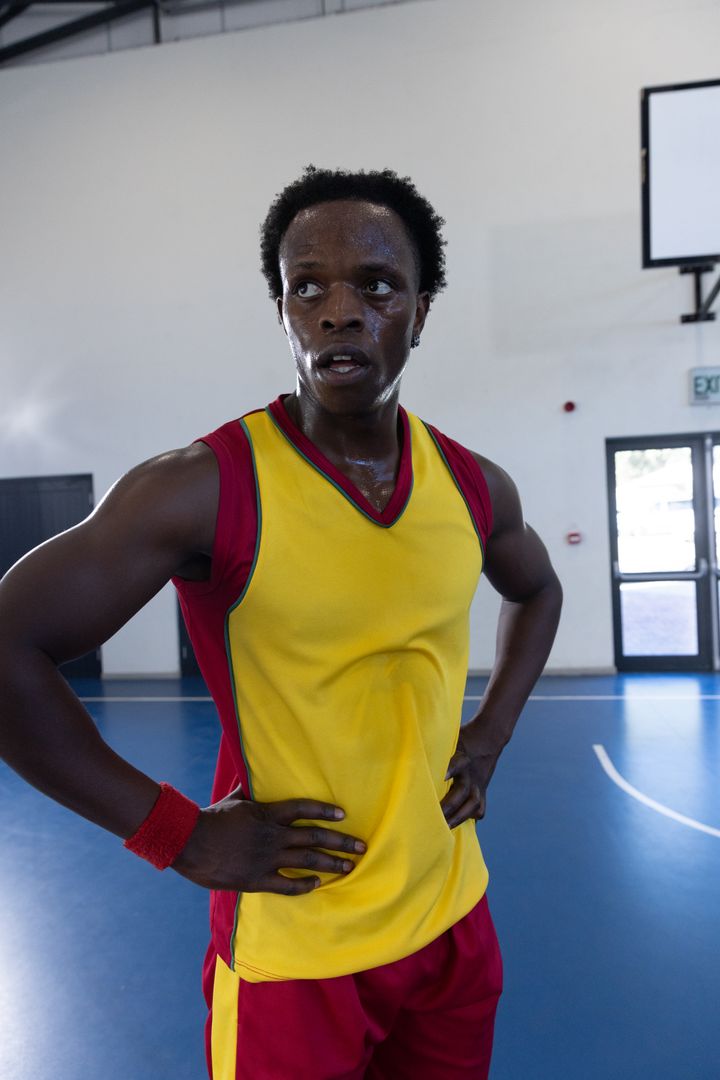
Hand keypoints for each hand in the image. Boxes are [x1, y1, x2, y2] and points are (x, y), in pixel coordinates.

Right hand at [172, 785, 365, 892]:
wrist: (189, 842)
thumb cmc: (211, 818)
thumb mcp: (234, 798)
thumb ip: (250, 788)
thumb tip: (255, 771)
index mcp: (268, 814)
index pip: (303, 809)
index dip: (324, 810)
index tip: (343, 814)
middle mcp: (273, 836)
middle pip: (314, 838)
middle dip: (340, 842)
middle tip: (361, 847)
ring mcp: (267, 859)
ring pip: (307, 862)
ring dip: (331, 864)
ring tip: (349, 867)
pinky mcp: (257, 880)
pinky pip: (287, 886)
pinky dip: (305, 885)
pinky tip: (318, 884)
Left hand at [441, 724, 499, 828]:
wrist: (487, 738)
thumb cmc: (461, 740)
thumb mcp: (448, 738)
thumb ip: (435, 748)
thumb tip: (412, 754)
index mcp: (462, 757)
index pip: (458, 762)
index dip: (451, 769)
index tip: (442, 776)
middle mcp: (471, 773)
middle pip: (462, 791)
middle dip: (449, 805)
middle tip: (434, 815)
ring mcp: (478, 784)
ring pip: (473, 804)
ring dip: (459, 816)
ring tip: (445, 827)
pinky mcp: (483, 790)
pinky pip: (480, 808)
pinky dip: (472, 817)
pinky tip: (460, 824)